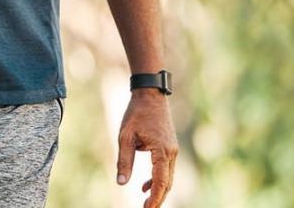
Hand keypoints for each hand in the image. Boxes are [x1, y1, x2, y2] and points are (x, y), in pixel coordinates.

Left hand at [115, 89, 177, 206]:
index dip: (154, 198)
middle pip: (167, 183)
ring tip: (145, 203)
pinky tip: (143, 186)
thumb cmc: (136, 114)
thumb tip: (121, 183)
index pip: (160, 181)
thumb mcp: (125, 137)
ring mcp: (172, 150)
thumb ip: (124, 160)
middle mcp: (171, 153)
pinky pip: (165, 169)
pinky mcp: (169, 147)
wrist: (150, 95)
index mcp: (162, 151)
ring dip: (158, 190)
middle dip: (158, 198)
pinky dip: (157, 179)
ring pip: (168, 177)